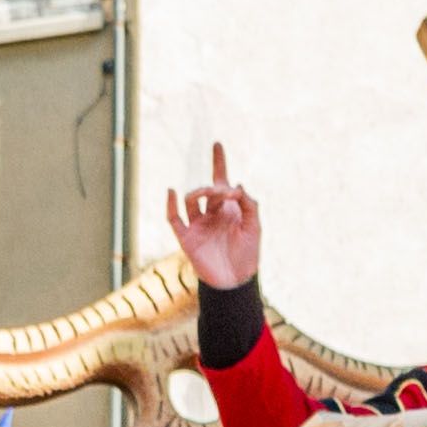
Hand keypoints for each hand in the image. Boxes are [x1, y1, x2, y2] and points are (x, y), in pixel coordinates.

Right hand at [164, 148, 260, 295]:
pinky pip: (174, 218)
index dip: (219, 163)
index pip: (222, 181)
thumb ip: (248, 203)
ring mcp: (198, 225)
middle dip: (216, 187)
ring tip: (209, 194)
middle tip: (226, 192)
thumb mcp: (255, 226)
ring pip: (191, 200)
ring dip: (200, 193)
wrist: (235, 281)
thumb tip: (236, 184)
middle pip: (208, 189)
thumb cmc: (248, 254)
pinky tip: (173, 192)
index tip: (218, 144)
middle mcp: (212, 214)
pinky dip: (171, 205)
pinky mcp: (186, 237)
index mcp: (229, 209)